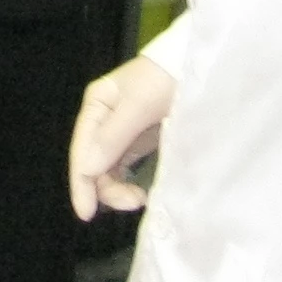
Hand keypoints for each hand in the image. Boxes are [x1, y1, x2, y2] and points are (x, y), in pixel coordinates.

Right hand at [71, 55, 176, 219]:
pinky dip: (127, 183)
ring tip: (139, 199)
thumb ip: (113, 136)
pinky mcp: (139, 142)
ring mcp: (121, 133)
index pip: (82, 150)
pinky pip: (124, 168)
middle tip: (133, 202)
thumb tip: (87, 169)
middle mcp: (104, 121)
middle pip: (93, 163)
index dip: (81, 183)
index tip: (86, 213)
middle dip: (106, 187)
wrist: (200, 68)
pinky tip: (139, 192)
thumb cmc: (167, 80)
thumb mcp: (140, 105)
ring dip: (117, 189)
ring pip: (108, 169)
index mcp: (97, 105)